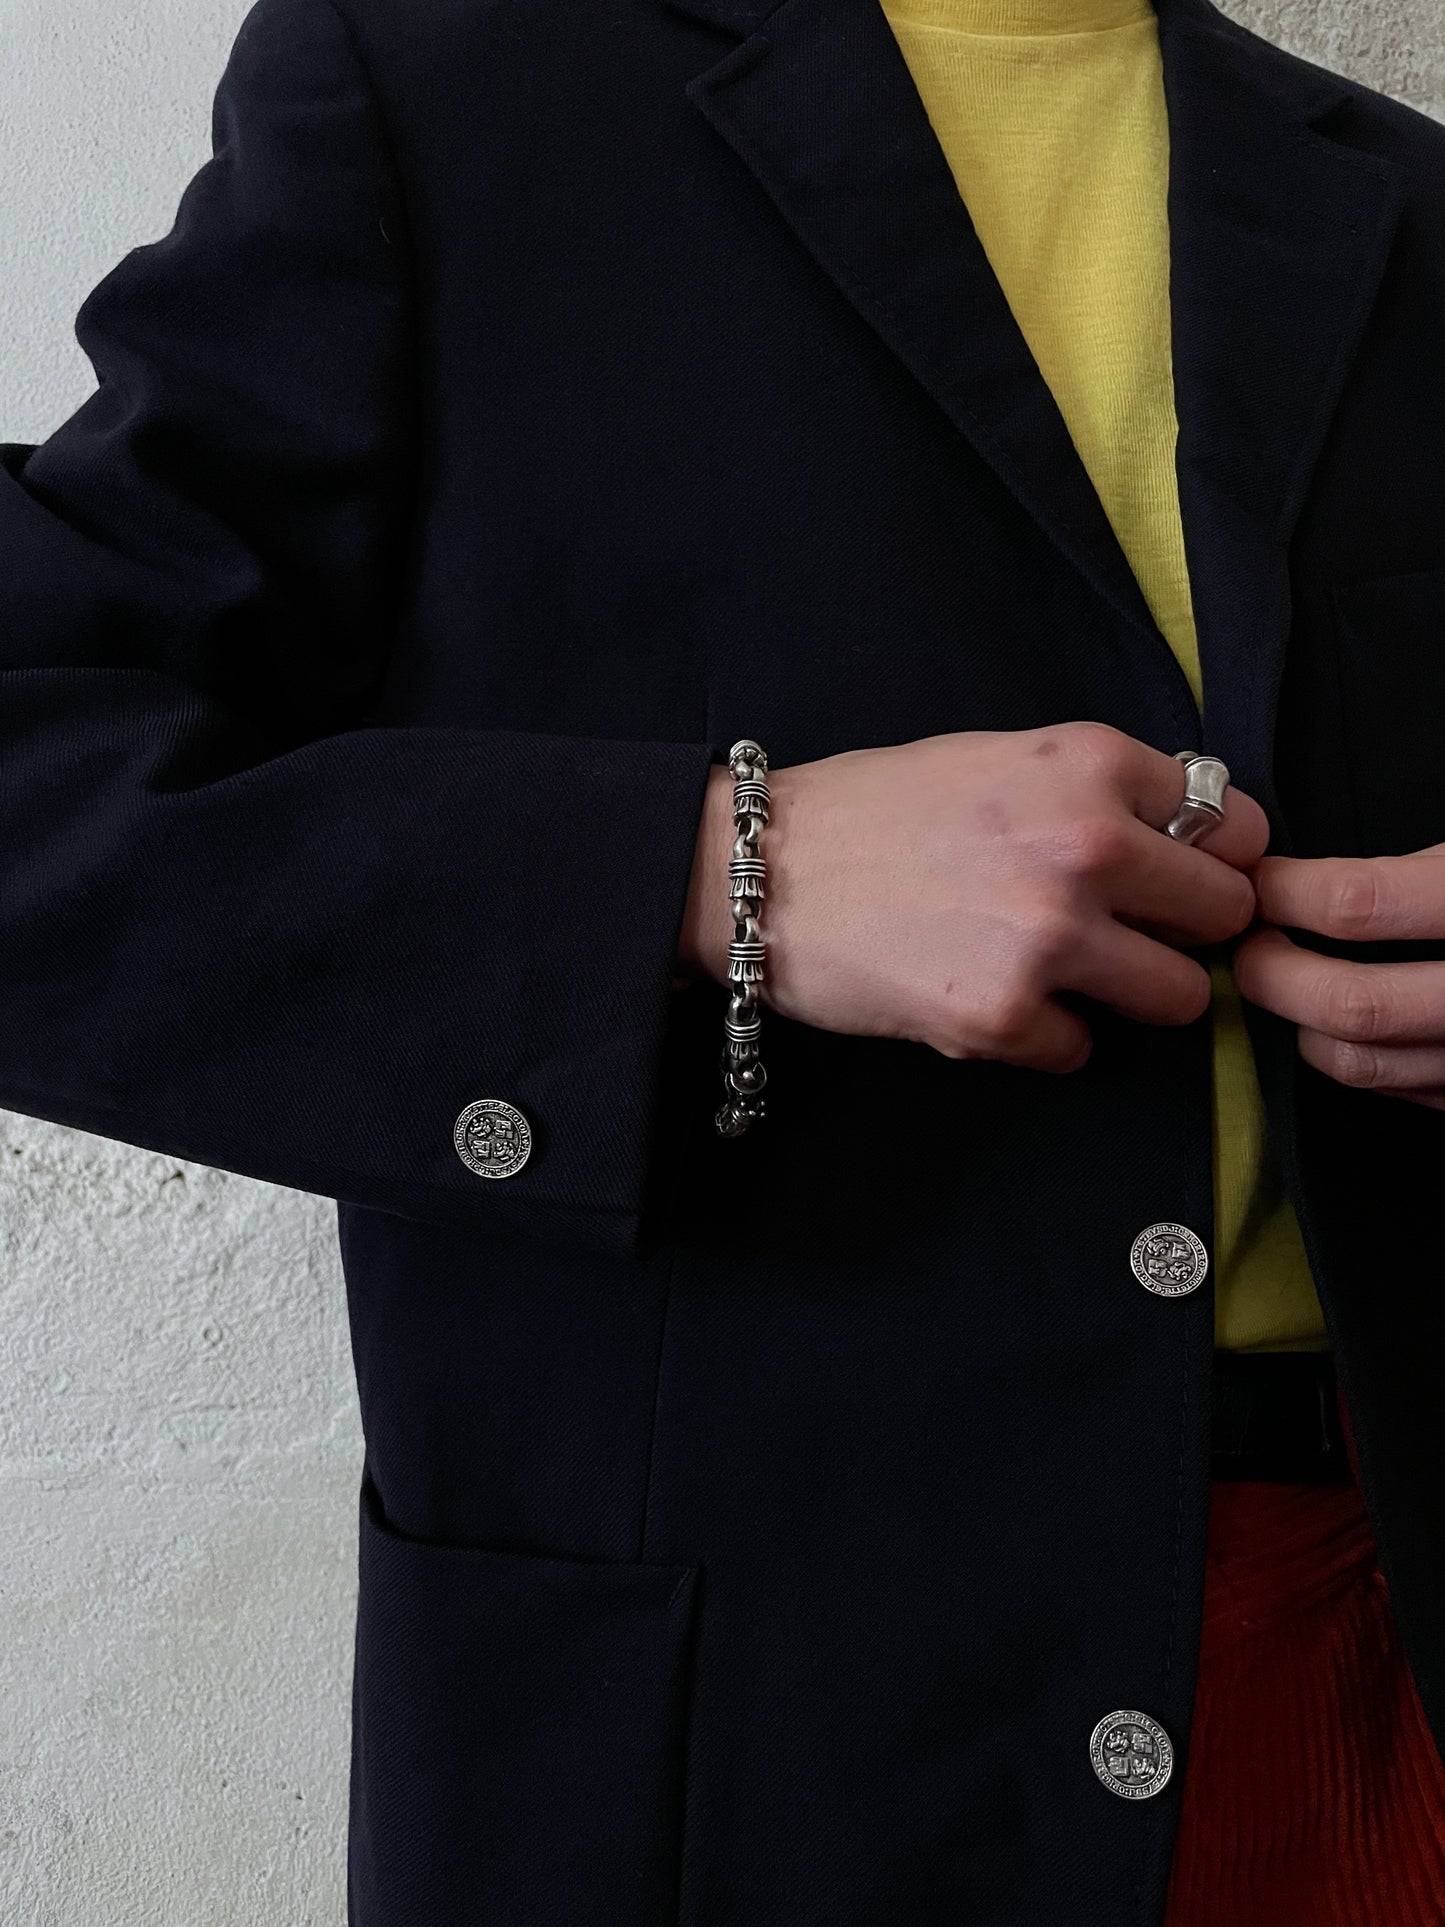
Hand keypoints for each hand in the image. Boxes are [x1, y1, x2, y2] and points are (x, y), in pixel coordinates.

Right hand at [677, 722, 1267, 1071]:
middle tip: (1119, 933)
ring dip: (1128, 995)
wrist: (760, 876)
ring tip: (1060, 975)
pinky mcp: (1005, 1017)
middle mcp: (1086, 844)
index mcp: (1087, 764)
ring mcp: (1049, 937)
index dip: (1208, 858)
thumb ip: (1095, 791)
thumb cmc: (872, 812)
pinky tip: (988, 999)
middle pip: (1225, 914)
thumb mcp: (997, 758)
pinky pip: (1083, 1050)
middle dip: (1181, 931)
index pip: (1235, 826)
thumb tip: (1190, 842)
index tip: (1173, 878)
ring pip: (1179, 997)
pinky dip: (1044, 1038)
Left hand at [1234, 843, 1444, 1108]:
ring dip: (1300, 1023)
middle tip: (1248, 944)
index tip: (1258, 883)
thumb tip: (1293, 881)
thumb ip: (1404, 871)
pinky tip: (1335, 1023)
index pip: (1354, 904)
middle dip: (1272, 972)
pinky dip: (1346, 1054)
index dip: (1283, 892)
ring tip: (1284, 983)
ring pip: (1358, 1060)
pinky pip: (1389, 1088)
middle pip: (1346, 1003)